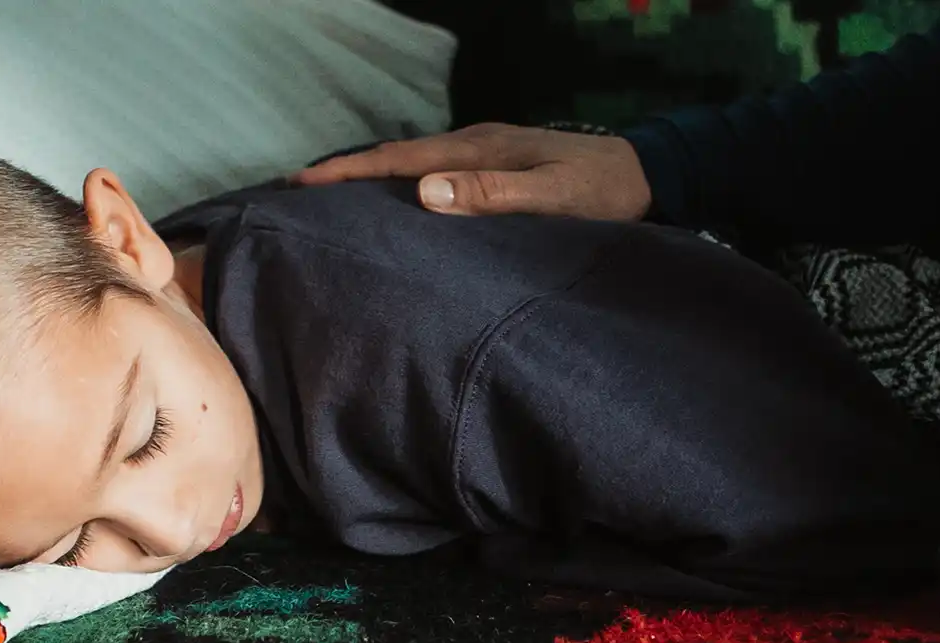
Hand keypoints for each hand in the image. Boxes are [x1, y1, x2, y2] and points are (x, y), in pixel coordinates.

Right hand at [292, 123, 651, 220]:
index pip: (399, 162)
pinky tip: (393, 201)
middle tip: (295, 193)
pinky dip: (401, 183)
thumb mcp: (552, 196)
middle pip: (395, 158)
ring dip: (371, 179)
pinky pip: (433, 172)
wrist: (644, 173)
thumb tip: (424, 192)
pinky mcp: (493, 165)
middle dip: (345, 173)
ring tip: (330, 199)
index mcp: (477, 150)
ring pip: (412, 165)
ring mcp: (482, 152)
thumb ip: (492, 195)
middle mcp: (473, 144)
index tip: (300, 185)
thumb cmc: (602, 192)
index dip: (348, 173)